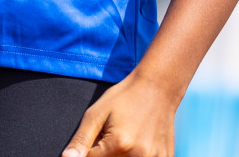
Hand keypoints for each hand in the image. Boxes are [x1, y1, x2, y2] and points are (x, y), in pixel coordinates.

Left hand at [61, 71, 178, 156]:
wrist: (158, 87)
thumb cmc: (125, 97)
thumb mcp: (96, 114)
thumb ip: (81, 140)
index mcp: (118, 144)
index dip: (88, 152)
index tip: (96, 139)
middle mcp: (138, 156)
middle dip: (104, 154)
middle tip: (111, 136)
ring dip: (120, 156)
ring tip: (125, 139)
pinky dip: (136, 156)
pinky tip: (138, 143)